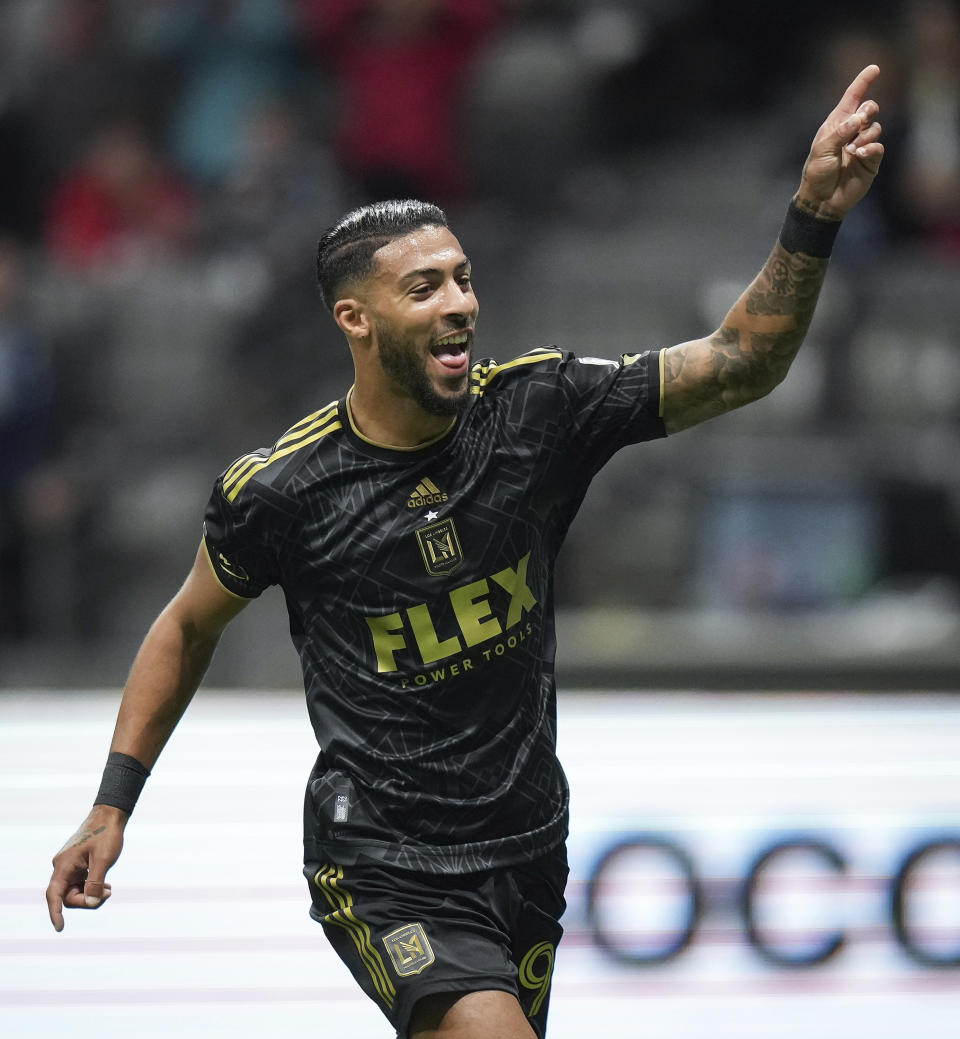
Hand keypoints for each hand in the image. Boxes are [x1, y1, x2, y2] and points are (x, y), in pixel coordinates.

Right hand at [46, 806, 126, 931]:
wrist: (110, 814)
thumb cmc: (106, 834)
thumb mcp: (103, 860)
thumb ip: (95, 883)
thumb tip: (90, 902)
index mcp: (64, 865)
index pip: (54, 895)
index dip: (55, 913)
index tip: (60, 928)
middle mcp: (63, 866)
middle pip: (67, 895)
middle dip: (85, 900)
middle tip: (107, 895)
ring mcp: (70, 865)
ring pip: (74, 890)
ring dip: (90, 894)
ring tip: (109, 889)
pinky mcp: (78, 863)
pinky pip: (80, 882)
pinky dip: (92, 887)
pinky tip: (106, 886)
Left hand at [795, 64, 883, 219]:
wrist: (822, 200)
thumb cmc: (817, 173)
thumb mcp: (822, 150)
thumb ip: (840, 132)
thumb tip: (859, 118)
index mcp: (837, 124)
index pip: (852, 98)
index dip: (863, 82)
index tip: (874, 68)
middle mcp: (852, 132)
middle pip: (870, 108)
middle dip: (868, 110)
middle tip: (860, 121)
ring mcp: (862, 145)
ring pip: (876, 128)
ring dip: (864, 136)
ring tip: (851, 151)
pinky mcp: (871, 160)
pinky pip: (878, 146)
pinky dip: (871, 148)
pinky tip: (859, 156)